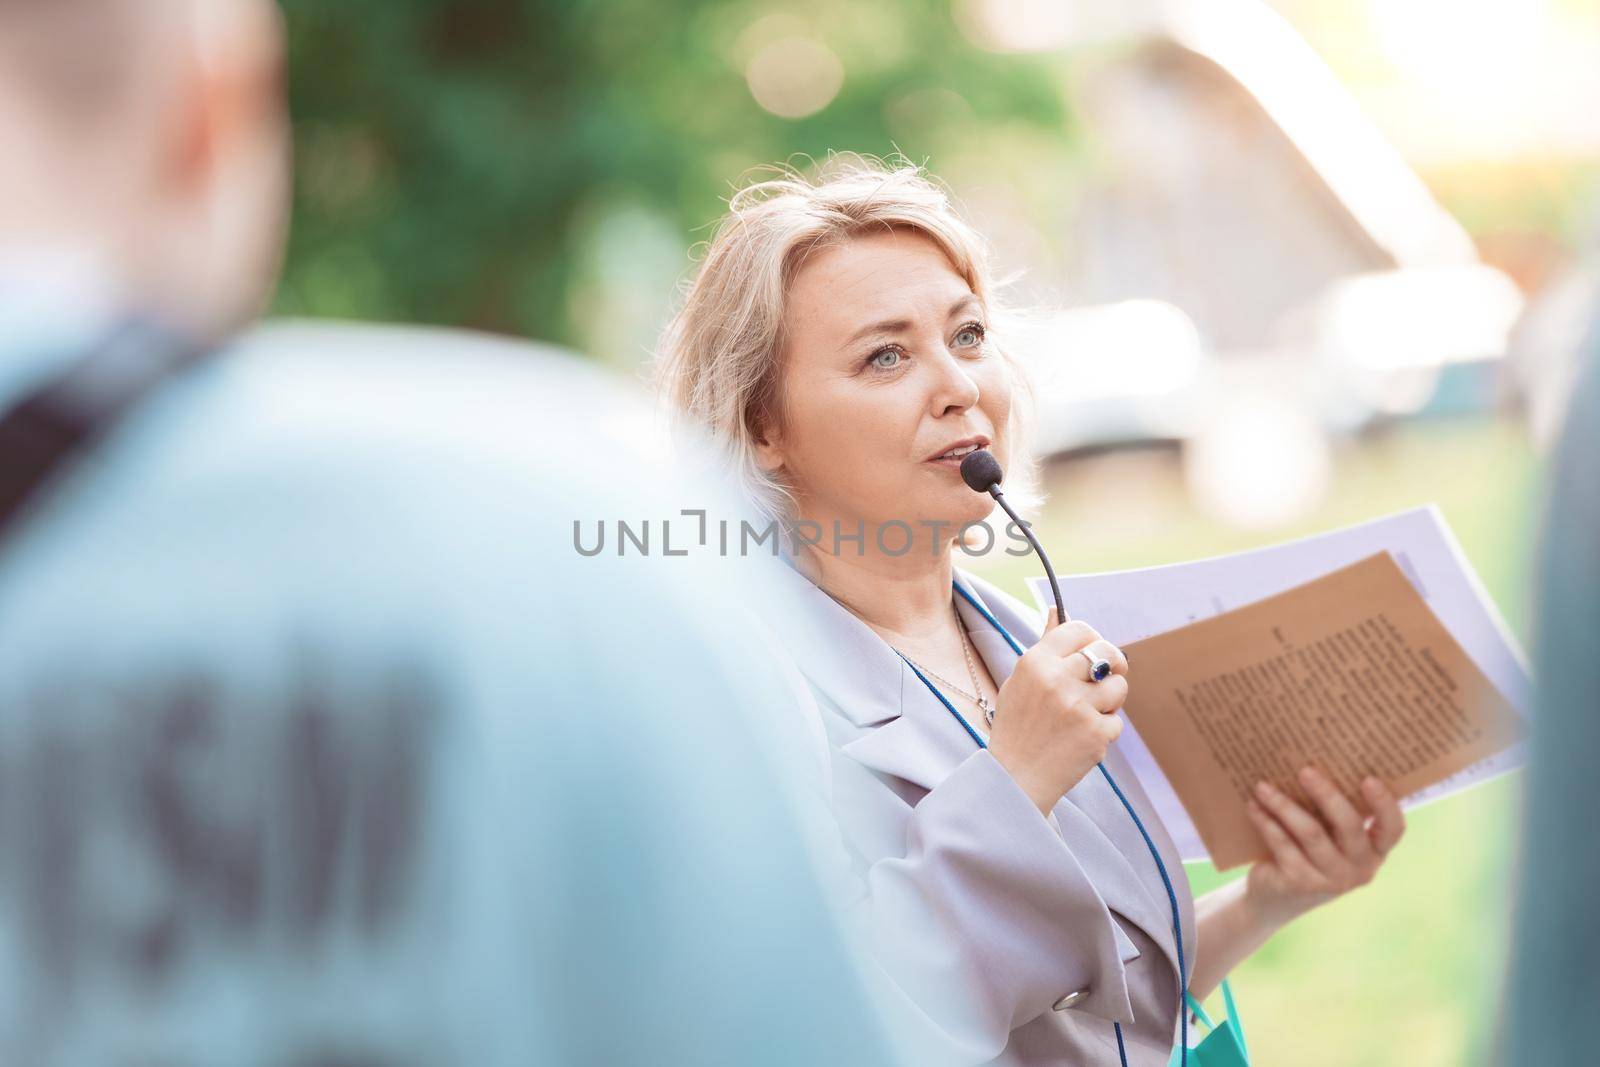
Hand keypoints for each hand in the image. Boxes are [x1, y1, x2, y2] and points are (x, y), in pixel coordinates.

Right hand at [989, 607, 1129, 815]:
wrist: (1015, 777)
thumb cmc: (1017, 726)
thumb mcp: (1020, 680)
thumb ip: (1044, 646)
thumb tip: (1056, 609)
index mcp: (1035, 662)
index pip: (1079, 629)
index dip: (1091, 639)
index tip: (1091, 652)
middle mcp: (1057, 679)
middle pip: (1108, 651)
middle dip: (1113, 663)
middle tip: (1105, 678)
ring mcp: (1078, 707)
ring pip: (1119, 686)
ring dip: (1110, 700)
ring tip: (1088, 713)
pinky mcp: (1095, 733)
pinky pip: (1116, 721)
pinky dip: (1104, 730)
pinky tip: (1082, 738)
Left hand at [1243, 764, 1406, 926]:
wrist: (1276, 898)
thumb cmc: (1307, 853)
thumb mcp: (1328, 836)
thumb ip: (1331, 812)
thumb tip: (1311, 763)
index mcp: (1374, 852)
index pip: (1393, 829)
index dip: (1385, 804)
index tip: (1368, 778)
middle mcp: (1360, 868)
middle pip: (1349, 825)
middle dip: (1326, 794)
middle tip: (1305, 770)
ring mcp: (1331, 879)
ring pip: (1311, 833)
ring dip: (1284, 805)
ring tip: (1263, 786)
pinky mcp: (1301, 883)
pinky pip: (1283, 844)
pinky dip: (1266, 822)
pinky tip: (1253, 806)